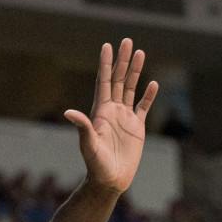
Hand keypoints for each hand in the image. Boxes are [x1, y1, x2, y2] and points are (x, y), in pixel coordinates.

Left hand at [65, 39, 157, 196]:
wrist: (110, 180)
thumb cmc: (96, 164)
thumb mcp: (88, 145)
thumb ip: (82, 127)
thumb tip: (69, 112)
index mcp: (100, 111)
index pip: (104, 81)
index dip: (106, 64)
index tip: (108, 46)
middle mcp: (112, 110)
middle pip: (118, 79)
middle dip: (123, 60)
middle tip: (127, 41)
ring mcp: (125, 117)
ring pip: (131, 88)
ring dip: (135, 71)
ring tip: (140, 53)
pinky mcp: (136, 127)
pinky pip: (143, 107)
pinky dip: (148, 95)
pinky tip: (153, 83)